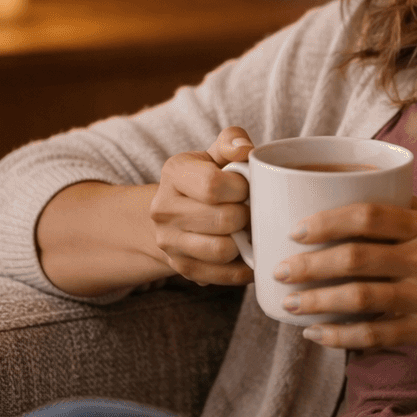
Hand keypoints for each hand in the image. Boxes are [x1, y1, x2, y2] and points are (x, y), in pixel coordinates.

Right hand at [148, 127, 256, 285]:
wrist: (178, 213)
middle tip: (253, 211)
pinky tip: (249, 252)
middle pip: (223, 220)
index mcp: (174, 173)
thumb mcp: (216, 154)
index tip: (247, 187)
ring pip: (222, 251)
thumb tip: (244, 150)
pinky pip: (224, 275)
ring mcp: (169, 242)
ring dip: (245, 242)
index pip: (213, 185)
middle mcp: (164, 208)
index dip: (241, 188)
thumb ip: (232, 141)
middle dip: (247, 215)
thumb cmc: (208, 178)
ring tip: (250, 230)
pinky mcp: (182, 268)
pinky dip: (244, 267)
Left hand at [274, 198, 416, 358]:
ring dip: (316, 301)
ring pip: (359, 298)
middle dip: (309, 264)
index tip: (297, 229)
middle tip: (279, 268)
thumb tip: (360, 188)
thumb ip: (409, 212)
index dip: (327, 221)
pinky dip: (339, 336)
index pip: (369, 216)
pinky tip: (316, 335)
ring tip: (289, 303)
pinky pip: (374, 336)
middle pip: (356, 257)